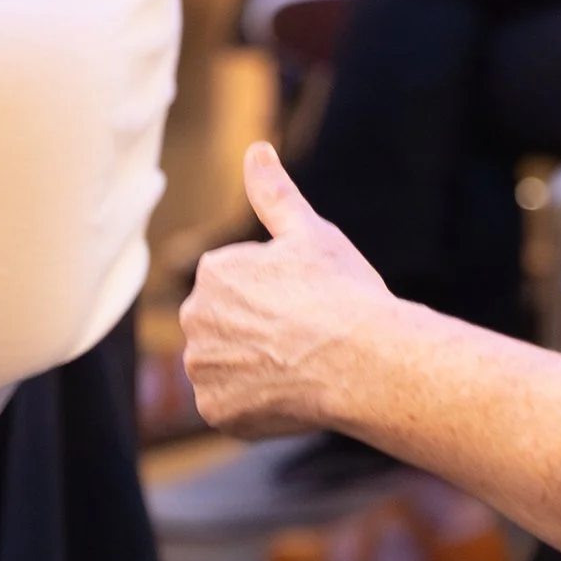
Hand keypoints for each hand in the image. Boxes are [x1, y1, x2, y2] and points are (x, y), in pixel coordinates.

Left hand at [180, 144, 397, 438]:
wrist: (365, 359)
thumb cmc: (343, 291)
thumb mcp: (312, 233)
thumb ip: (274, 193)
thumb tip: (256, 150)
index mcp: (215, 271)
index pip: (241, 285)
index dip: (281, 293)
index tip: (309, 299)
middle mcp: (195, 318)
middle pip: (227, 326)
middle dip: (259, 331)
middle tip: (308, 333)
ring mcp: (202, 368)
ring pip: (228, 366)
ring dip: (256, 368)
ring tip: (303, 364)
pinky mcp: (215, 410)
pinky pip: (232, 406)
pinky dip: (257, 403)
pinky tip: (293, 391)